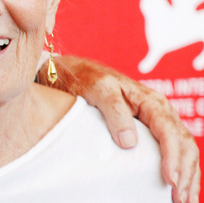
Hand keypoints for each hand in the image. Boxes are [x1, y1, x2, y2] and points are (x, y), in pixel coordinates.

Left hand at [48, 55, 199, 202]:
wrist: (74, 72)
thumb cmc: (86, 78)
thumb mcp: (98, 89)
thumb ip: (114, 111)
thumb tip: (129, 142)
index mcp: (151, 102)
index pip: (170, 132)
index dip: (172, 157)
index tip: (169, 179)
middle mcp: (160, 112)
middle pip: (183, 145)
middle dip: (186, 173)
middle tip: (180, 199)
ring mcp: (156, 122)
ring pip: (183, 150)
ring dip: (187, 176)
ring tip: (184, 200)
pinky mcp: (148, 131)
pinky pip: (172, 151)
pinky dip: (179, 169)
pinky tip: (177, 186)